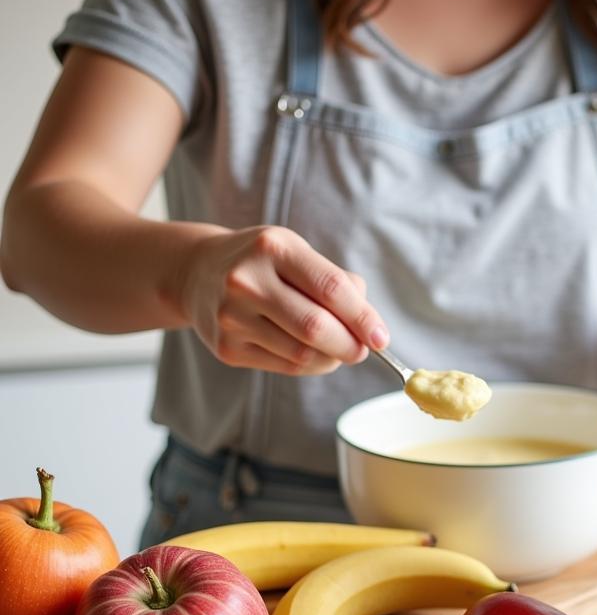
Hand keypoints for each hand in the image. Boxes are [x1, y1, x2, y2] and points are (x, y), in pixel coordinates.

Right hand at [179, 225, 388, 375]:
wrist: (196, 273)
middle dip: (351, 345)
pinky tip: (314, 355)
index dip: (363, 318)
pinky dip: (311, 366)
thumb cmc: (262, 263)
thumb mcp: (297, 253)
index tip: (382, 338)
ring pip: (303, 353)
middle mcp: (247, 280)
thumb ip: (337, 282)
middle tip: (363, 350)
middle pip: (317, 327)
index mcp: (274, 247)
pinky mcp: (226, 348)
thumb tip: (369, 326)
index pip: (331, 288)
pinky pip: (286, 367)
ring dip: (332, 359)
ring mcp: (232, 316)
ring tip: (337, 350)